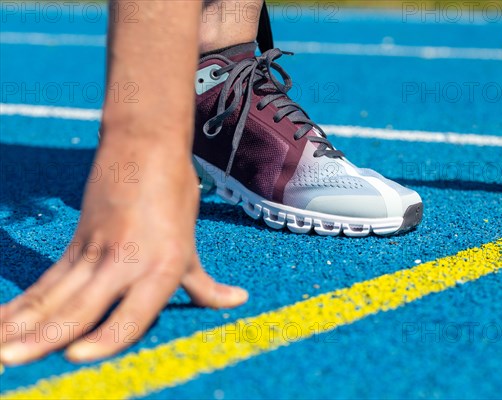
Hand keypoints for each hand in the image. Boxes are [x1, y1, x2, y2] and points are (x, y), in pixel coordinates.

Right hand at [0, 138, 247, 364]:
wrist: (145, 144)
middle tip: (11, 360)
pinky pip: (46, 280)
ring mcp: (95, 251)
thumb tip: (239, 301)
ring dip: (22, 325)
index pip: (133, 313)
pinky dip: (21, 304)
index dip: (106, 337)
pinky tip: (0, 323)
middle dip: (44, 336)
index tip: (76, 356)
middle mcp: (127, 262)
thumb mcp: (192, 246)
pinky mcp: (75, 243)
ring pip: (54, 294)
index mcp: (163, 267)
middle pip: (80, 306)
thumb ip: (205, 285)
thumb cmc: (175, 195)